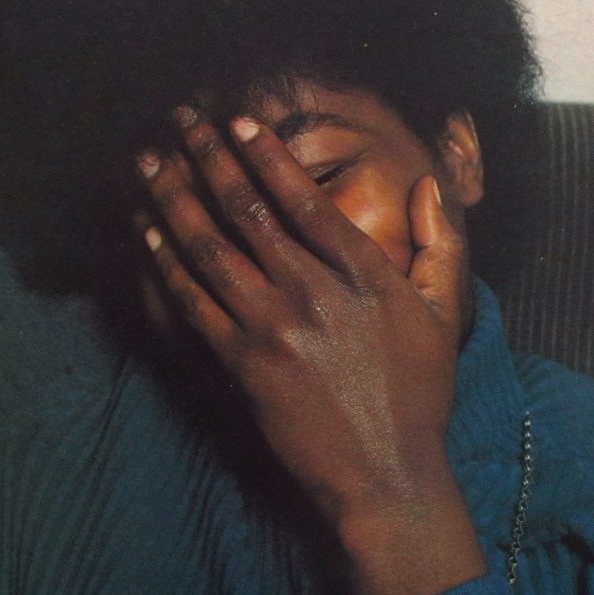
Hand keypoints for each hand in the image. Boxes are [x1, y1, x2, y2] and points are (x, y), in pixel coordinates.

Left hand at [136, 106, 487, 594]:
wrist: (384, 472)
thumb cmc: (419, 393)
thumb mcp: (445, 313)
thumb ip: (441, 243)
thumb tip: (431, 188)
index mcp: (360, 272)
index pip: (302, 199)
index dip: (265, 156)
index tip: (237, 123)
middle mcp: (311, 290)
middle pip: (245, 211)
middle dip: (207, 159)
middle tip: (181, 122)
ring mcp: (271, 327)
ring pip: (210, 248)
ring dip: (174, 199)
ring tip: (149, 164)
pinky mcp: (242, 363)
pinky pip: (193, 302)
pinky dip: (166, 262)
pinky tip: (148, 233)